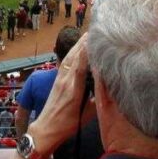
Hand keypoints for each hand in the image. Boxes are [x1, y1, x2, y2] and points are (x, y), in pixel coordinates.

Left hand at [27, 34, 92, 153]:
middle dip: (83, 43)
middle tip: (94, 30)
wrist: (47, 128)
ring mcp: (60, 79)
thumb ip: (98, 100)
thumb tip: (110, 88)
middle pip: (74, 57)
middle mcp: (66, 81)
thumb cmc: (68, 125)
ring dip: (78, 45)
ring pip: (69, 58)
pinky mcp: (57, 79)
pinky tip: (77, 47)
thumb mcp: (88, 116)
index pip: (80, 67)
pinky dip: (72, 53)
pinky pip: (66, 62)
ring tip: (87, 34)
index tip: (93, 39)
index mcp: (74, 90)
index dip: (86, 52)